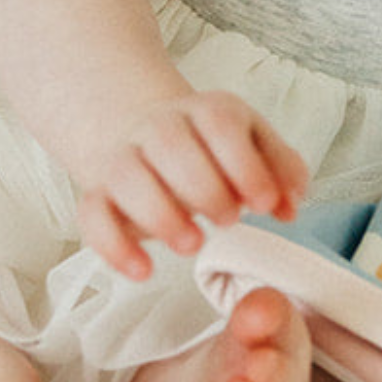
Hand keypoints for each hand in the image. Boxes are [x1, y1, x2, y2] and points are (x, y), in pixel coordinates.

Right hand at [77, 91, 309, 279]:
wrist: (146, 132)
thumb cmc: (212, 150)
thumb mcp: (254, 144)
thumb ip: (281, 170)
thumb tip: (290, 205)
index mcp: (205, 111)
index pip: (219, 122)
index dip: (243, 164)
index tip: (263, 203)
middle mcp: (159, 128)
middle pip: (170, 144)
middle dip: (204, 188)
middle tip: (228, 221)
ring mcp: (124, 158)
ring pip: (127, 176)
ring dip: (160, 214)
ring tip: (192, 244)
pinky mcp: (98, 194)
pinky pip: (92, 215)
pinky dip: (114, 246)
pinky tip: (144, 270)